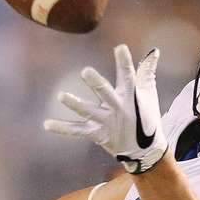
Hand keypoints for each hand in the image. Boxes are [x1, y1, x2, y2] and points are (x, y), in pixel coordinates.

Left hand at [44, 44, 167, 173]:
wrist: (144, 151)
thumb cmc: (146, 117)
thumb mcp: (149, 95)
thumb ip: (147, 72)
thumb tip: (153, 51)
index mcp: (130, 96)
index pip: (128, 76)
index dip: (124, 62)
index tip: (119, 48)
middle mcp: (117, 108)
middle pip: (106, 93)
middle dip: (97, 83)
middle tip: (85, 71)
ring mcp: (106, 122)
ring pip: (88, 111)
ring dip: (75, 104)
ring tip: (61, 95)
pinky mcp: (97, 133)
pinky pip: (77, 131)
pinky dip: (62, 128)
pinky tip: (47, 124)